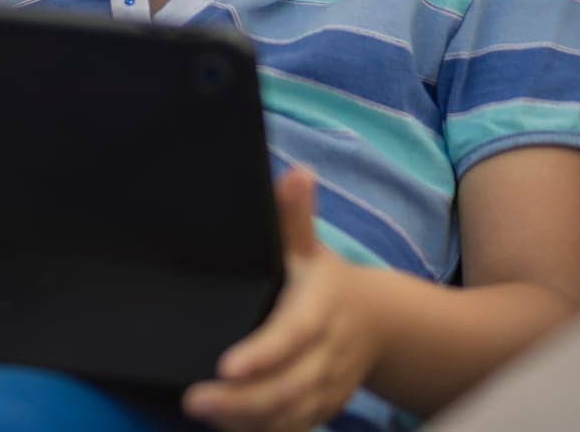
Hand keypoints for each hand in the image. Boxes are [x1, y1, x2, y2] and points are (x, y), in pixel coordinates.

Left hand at [180, 167, 381, 431]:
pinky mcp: (324, 406)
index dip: (263, 355)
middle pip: (289, 386)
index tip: (227, 367)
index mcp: (320, 309)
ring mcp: (328, 385)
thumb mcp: (311, 246)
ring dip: (250, 421)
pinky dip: (266, 431)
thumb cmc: (328, 279)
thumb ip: (295, 215)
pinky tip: (229, 427)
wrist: (383, 323)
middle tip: (195, 400)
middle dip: (243, 400)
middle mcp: (327, 353)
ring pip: (293, 413)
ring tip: (204, 415)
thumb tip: (298, 174)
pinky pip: (297, 426)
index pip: (293, 336)